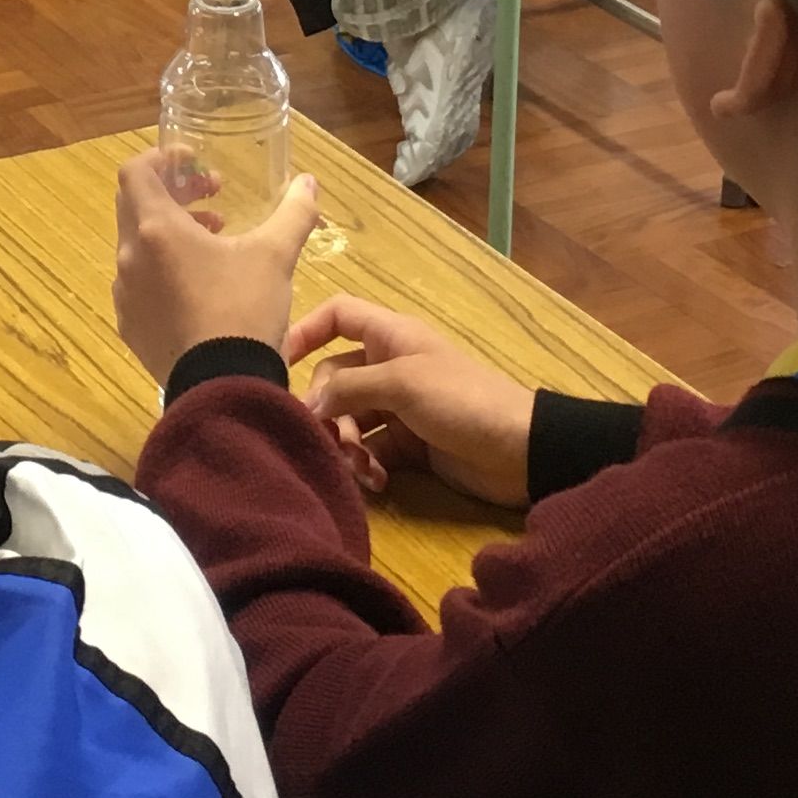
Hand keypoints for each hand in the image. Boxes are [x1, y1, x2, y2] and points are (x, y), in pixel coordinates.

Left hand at [113, 150, 319, 379]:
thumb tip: (308, 182)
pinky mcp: (131, 327)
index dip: (162, 158)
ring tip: (215, 244)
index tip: (195, 164)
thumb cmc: (245, 310)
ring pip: (137, 247)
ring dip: (170, 234)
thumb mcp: (275, 256)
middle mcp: (130, 257)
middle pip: (135, 205)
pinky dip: (163, 271)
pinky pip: (139, 284)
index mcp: (156, 229)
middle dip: (173, 195)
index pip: (135, 171)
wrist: (223, 388)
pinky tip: (201, 288)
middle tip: (213, 202)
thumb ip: (293, 213)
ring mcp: (126, 295)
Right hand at [284, 298, 535, 509]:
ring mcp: (398, 408)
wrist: (519, 451)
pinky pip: (369, 451)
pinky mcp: (407, 446)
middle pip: (334, 378)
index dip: (307, 330)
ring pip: (349, 419)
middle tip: (332, 440)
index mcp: (390, 336)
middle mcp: (389, 367)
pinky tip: (377, 482)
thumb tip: (307, 405)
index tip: (279, 362)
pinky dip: (367, 466)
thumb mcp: (402, 384)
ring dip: (347, 445)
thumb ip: (348, 388)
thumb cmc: (462, 399)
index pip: (338, 316)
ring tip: (362, 468)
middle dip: (329, 410)